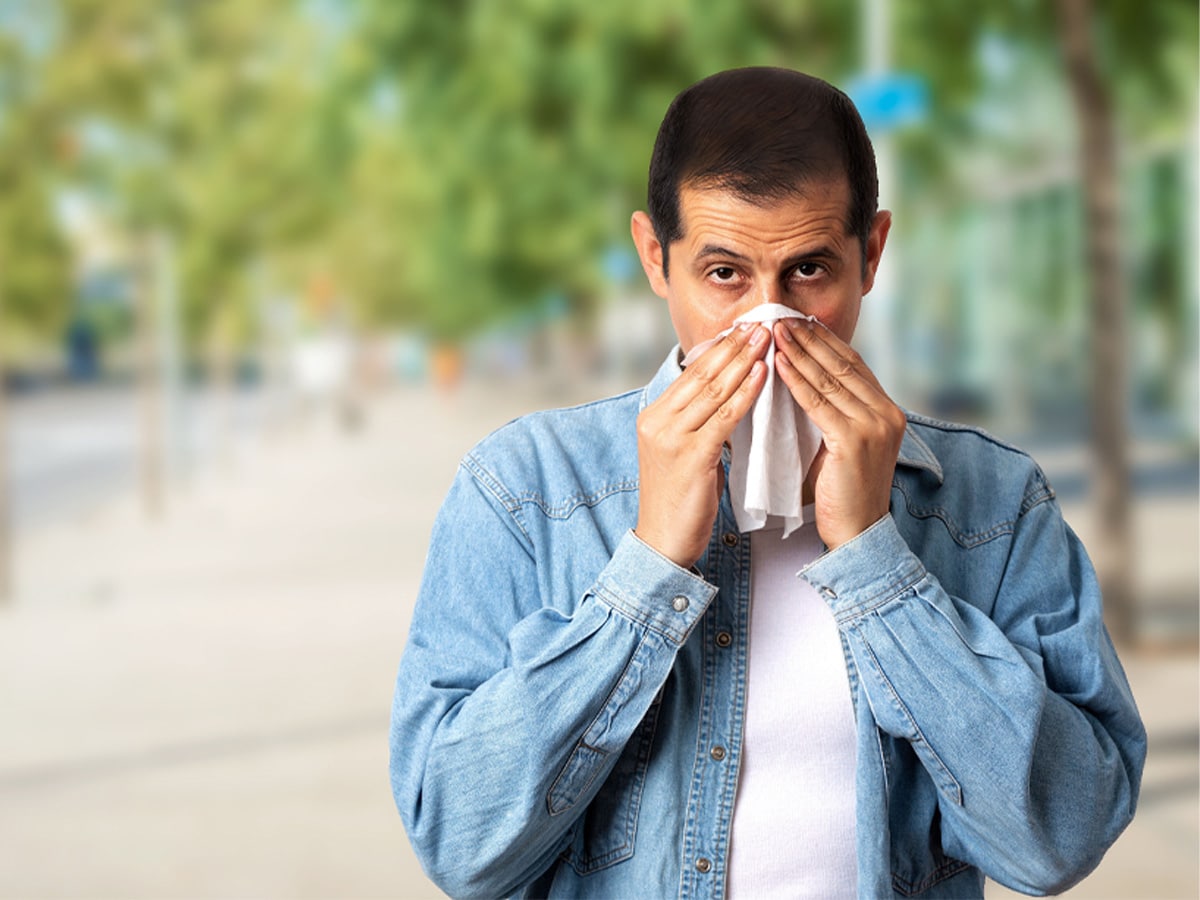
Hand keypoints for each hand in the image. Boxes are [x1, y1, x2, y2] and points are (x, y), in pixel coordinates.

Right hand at [635, 323, 770, 567]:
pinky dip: (745, 393)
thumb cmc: (681, 501)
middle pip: (701, 374)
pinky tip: (764, 375)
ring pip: (713, 390)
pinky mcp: (690, 456)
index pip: (690, 372)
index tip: (744, 328)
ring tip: (767, 338)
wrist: (663, 542)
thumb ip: (698, 423)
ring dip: (743, 361)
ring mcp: (671, 437)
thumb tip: (728, 395)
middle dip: (733, 346)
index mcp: (654, 416)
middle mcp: (657, 421)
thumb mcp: (685, 452)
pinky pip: (724, 417)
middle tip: (761, 322)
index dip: (720, 348)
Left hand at [773, 318, 905, 549]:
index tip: (798, 321)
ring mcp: (875, 425)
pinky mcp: (855, 441)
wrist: (858, 533)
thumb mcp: (840, 442)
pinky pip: (819, 403)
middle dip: (809, 338)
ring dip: (799, 352)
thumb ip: (831, 413)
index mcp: (886, 410)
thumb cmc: (842, 492)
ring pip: (829, 379)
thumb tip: (801, 380)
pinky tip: (778, 364)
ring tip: (774, 331)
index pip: (852, 364)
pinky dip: (796, 381)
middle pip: (842, 364)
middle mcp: (886, 412)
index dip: (824, 341)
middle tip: (781, 316)